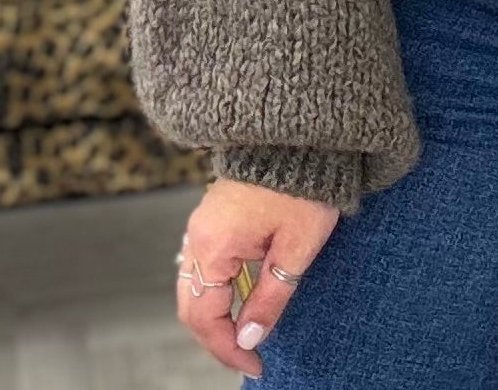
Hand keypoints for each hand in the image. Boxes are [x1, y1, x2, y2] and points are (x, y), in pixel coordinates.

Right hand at [176, 177, 340, 376]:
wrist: (305, 134)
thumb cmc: (305, 185)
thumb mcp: (296, 248)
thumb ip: (270, 296)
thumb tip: (250, 337)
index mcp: (213, 245)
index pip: (204, 317)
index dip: (226, 349)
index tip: (255, 364)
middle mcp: (199, 235)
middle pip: (192, 304)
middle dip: (216, 337)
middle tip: (248, 355)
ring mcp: (204, 223)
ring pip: (195, 285)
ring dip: (215, 314)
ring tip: (247, 332)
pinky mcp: (215, 215)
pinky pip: (205, 263)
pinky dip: (218, 289)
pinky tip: (242, 298)